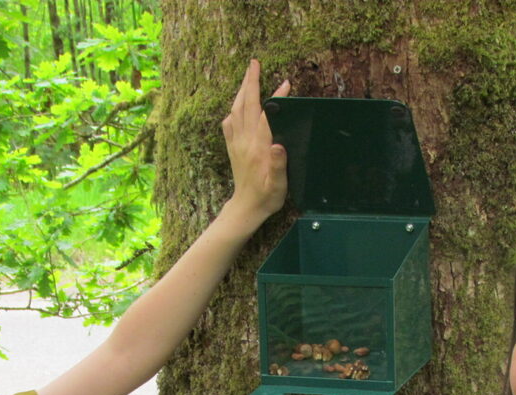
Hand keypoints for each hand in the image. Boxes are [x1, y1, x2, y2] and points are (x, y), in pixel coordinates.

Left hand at [221, 59, 289, 226]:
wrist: (246, 209)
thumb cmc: (266, 198)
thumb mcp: (278, 185)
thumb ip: (279, 165)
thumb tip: (278, 144)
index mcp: (258, 148)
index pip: (266, 115)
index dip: (275, 98)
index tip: (285, 84)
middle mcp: (244, 142)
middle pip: (246, 105)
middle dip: (250, 82)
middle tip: (255, 64)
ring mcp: (236, 144)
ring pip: (236, 110)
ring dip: (242, 91)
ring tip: (248, 77)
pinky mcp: (232, 148)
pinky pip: (229, 122)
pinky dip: (234, 109)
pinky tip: (238, 106)